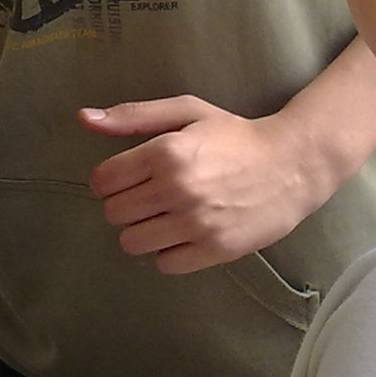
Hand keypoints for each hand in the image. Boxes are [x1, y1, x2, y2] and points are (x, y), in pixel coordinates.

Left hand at [81, 94, 332, 273]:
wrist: (292, 164)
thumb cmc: (234, 136)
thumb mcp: (186, 111)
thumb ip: (133, 116)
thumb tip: (83, 119)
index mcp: (165, 152)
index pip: (102, 182)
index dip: (110, 180)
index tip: (129, 178)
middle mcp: (176, 189)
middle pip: (113, 213)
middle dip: (125, 204)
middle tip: (150, 196)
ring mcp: (196, 223)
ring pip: (132, 243)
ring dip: (142, 231)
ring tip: (165, 216)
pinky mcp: (214, 249)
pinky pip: (164, 264)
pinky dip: (169, 252)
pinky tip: (184, 234)